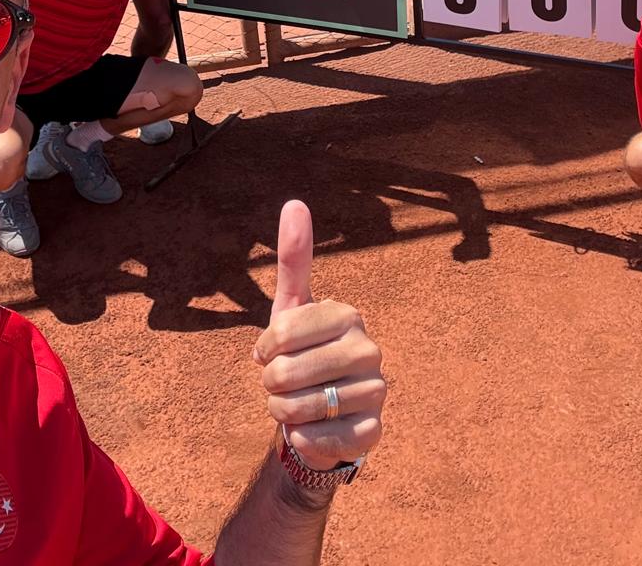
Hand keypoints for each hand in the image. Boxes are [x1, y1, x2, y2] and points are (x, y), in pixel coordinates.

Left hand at [254, 202, 384, 472]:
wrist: (322, 415)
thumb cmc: (303, 354)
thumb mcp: (292, 307)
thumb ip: (294, 257)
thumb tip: (295, 202)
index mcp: (348, 315)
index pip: (281, 334)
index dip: (265, 350)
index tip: (272, 352)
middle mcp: (369, 350)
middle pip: (286, 373)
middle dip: (271, 385)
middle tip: (284, 384)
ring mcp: (375, 393)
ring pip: (297, 409)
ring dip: (282, 412)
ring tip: (297, 405)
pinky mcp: (371, 432)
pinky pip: (314, 438)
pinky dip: (300, 437)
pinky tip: (311, 428)